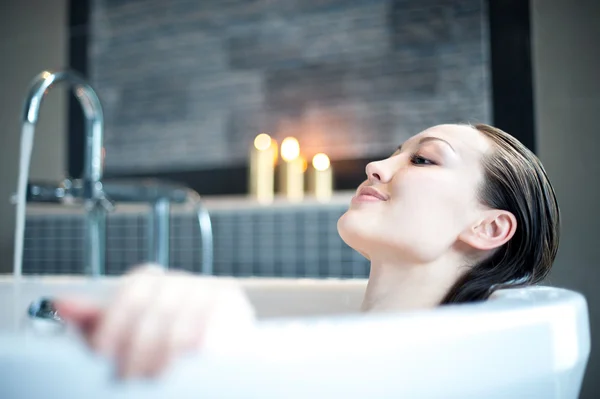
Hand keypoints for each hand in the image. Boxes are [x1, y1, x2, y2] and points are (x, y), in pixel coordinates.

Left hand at [55, 265, 254, 378]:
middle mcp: (184, 280)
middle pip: (154, 308)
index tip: (103, 352)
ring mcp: (211, 290)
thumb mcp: (128, 335)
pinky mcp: (234, 306)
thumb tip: (59, 301)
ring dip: (162, 357)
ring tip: (154, 379)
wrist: (224, 353)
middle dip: (136, 347)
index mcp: (157, 281)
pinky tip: (184, 369)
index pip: (134, 288)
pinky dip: (193, 353)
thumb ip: (97, 320)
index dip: (114, 320)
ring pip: (179, 323)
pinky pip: (209, 331)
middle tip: (127, 377)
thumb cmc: (169, 347)